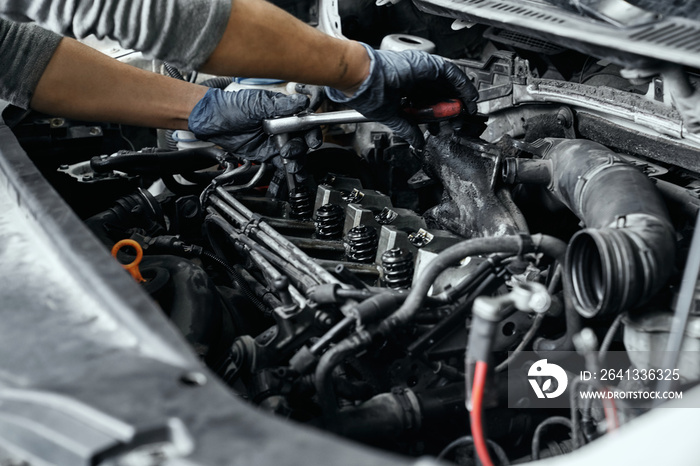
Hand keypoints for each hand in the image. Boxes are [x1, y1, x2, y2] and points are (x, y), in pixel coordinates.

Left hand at [188, 88, 320, 163]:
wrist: (212, 121)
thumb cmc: (231, 106)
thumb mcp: (256, 104)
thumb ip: (280, 106)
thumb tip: (300, 102)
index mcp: (282, 112)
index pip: (304, 121)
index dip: (311, 131)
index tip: (311, 139)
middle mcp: (282, 127)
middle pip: (302, 140)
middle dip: (301, 148)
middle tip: (289, 151)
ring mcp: (275, 141)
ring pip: (295, 153)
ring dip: (297, 160)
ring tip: (291, 164)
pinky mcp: (267, 154)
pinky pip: (282, 163)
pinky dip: (289, 169)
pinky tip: (294, 173)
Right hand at [325, 44, 477, 148]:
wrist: (361, 78)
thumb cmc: (367, 93)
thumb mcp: (393, 117)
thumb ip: (407, 129)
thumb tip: (416, 143)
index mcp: (405, 89)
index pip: (427, 101)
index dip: (438, 113)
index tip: (444, 124)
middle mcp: (415, 78)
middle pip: (440, 92)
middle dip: (450, 107)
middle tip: (458, 120)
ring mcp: (422, 70)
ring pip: (448, 83)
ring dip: (459, 97)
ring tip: (467, 111)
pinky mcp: (428, 65)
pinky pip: (452, 74)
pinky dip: (462, 85)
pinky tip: (467, 98)